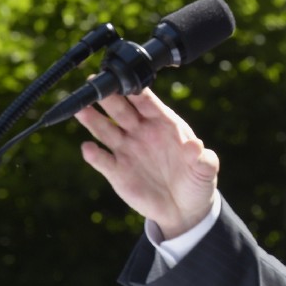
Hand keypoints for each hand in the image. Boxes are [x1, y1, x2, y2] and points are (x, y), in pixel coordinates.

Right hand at [74, 88, 218, 239]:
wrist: (183, 209)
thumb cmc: (197, 181)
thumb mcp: (206, 170)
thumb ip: (203, 159)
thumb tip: (195, 146)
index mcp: (164, 124)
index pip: (147, 102)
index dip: (135, 89)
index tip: (124, 76)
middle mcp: (142, 132)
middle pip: (122, 110)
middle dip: (108, 96)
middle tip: (94, 82)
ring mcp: (127, 150)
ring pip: (106, 129)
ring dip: (92, 119)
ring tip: (80, 108)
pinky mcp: (117, 171)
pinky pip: (102, 160)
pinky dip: (94, 154)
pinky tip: (88, 148)